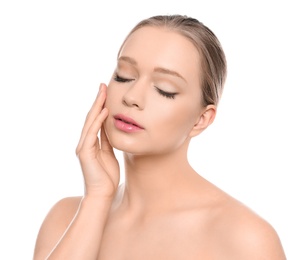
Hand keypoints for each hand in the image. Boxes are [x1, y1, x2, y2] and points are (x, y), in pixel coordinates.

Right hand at [76, 83, 119, 198]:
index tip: (106, 93)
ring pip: (90, 122)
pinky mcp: (84, 153)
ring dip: (97, 106)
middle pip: (91, 117)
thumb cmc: (108, 176)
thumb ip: (108, 141)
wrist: (103, 194)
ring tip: (103, 92)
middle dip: (97, 101)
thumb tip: (111, 128)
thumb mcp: (110, 154)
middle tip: (103, 86)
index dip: (101, 106)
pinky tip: (104, 111)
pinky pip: (92, 134)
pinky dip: (98, 122)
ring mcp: (84, 147)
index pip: (96, 120)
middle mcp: (85, 142)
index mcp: (92, 142)